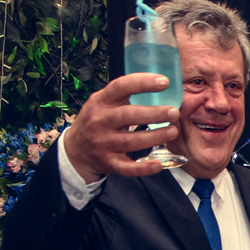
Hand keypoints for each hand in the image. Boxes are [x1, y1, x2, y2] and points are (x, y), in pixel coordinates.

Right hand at [62, 73, 182, 179]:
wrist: (75, 150)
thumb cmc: (96, 121)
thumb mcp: (102, 103)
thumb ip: (123, 95)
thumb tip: (159, 84)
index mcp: (100, 101)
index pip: (121, 87)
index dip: (143, 83)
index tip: (164, 82)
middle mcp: (99, 121)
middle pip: (129, 116)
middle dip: (154, 113)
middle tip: (174, 112)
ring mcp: (103, 143)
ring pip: (131, 141)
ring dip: (155, 137)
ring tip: (173, 132)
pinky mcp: (108, 162)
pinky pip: (127, 167)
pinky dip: (143, 167)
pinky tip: (158, 165)